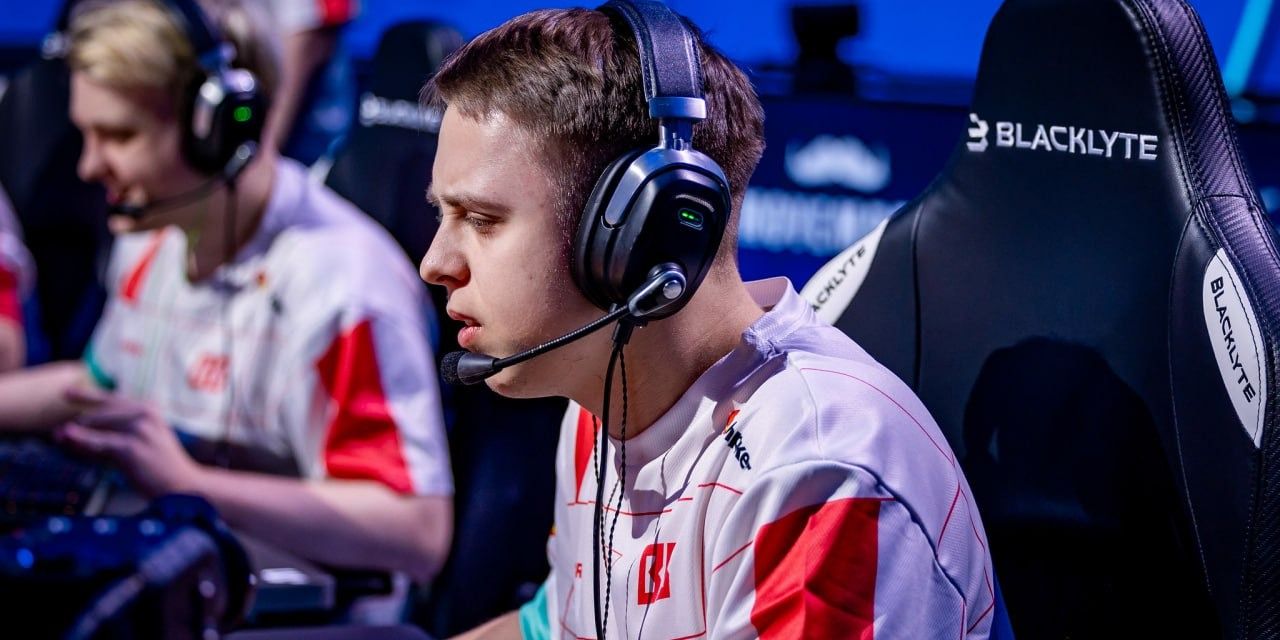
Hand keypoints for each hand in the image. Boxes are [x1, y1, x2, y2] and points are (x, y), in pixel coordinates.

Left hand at [56, 386, 204, 497]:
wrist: (183, 485)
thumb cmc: (160, 466)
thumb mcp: (141, 442)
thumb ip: (113, 433)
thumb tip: (72, 432)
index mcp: (149, 409)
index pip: (112, 398)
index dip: (88, 394)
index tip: (67, 392)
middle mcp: (145, 413)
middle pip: (101, 412)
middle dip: (79, 423)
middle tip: (58, 435)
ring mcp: (139, 429)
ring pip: (97, 425)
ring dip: (75, 433)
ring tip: (59, 438)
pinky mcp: (131, 447)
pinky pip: (99, 442)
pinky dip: (81, 440)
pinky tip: (66, 435)